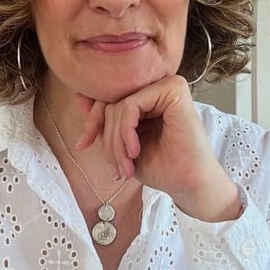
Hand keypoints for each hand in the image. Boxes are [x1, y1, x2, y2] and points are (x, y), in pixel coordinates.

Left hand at [76, 75, 240, 221]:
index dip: (92, 121)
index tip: (84, 144)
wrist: (188, 184)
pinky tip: (135, 150)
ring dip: (116, 141)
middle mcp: (158, 86)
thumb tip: (80, 95)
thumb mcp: (121, 143)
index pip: (108, 99)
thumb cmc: (161, 166)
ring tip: (126, 165)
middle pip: (111, 101)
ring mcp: (167, 85)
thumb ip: (104, 120)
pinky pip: (131, 105)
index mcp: (148, 96)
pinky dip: (126, 131)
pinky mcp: (174, 90)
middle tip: (116, 166)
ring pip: (119, 105)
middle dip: (107, 137)